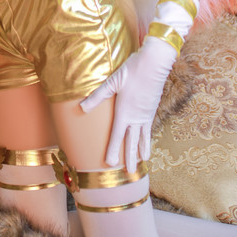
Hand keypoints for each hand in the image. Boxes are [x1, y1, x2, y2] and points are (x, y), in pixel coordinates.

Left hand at [80, 39, 176, 171]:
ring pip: (143, 137)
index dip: (114, 150)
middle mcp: (136, 117)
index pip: (117, 136)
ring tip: (142, 162)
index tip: (110, 164)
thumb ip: (97, 96)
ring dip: (142, 150)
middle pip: (132, 141)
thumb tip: (82, 108)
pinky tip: (147, 142)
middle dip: (130, 158)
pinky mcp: (152, 109)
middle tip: (131, 173)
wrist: (155, 63)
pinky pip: (149, 129)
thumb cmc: (132, 70)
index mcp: (124, 112)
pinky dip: (148, 138)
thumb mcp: (112, 82)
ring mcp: (145, 114)